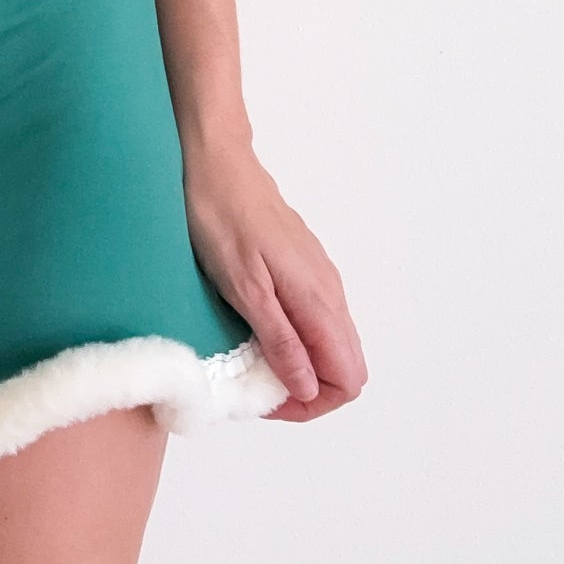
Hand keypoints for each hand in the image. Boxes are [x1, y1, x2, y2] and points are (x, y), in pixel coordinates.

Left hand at [180, 135, 366, 422]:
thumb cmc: (220, 216)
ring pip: (331, 342)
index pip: (349, 377)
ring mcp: (318, 275)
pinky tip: (256, 331)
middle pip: (346, 365)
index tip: (270, 400)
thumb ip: (280, 338)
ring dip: (300, 365)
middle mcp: (329, 290)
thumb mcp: (242, 286)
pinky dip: (294, 339)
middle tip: (259, 387)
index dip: (314, 403)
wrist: (215, 160)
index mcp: (319, 299)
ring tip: (252, 363)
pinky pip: (314, 318)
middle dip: (309, 389)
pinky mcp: (302, 264)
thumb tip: (308, 388)